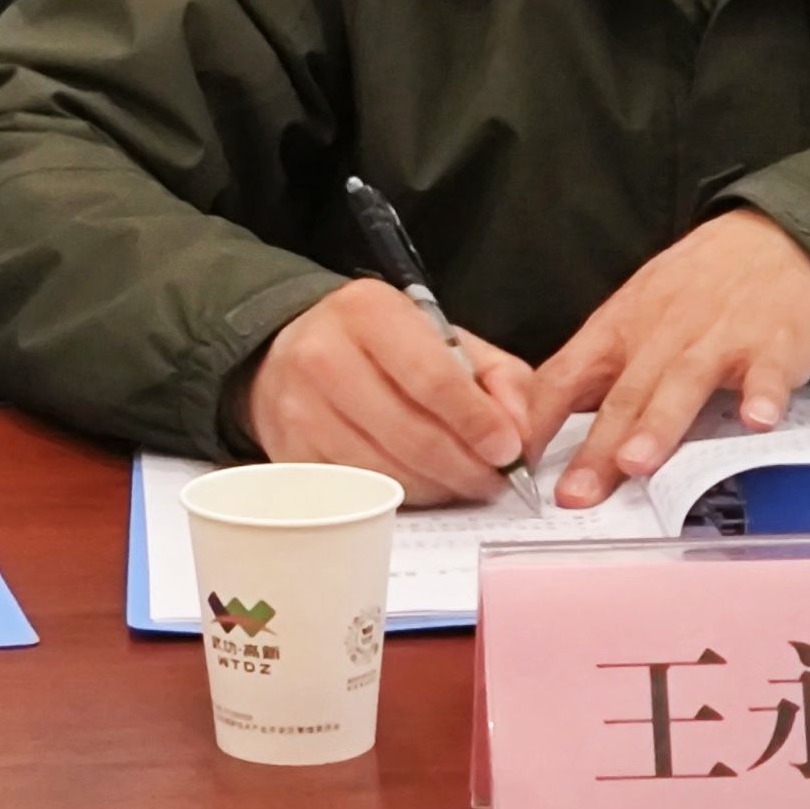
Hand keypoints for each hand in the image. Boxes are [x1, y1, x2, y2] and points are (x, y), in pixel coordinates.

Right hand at [241, 279, 538, 505]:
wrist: (291, 348)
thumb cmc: (377, 345)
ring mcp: (300, 408)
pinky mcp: (290, 451)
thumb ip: (498, 377)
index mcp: (368, 313)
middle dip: (466, 468)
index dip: (477, 422)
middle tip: (495, 480)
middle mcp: (324, 356)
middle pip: (411, 434)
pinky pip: (360, 492)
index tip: (508, 450)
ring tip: (462, 481)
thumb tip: (520, 434)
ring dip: (438, 487)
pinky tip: (421, 482)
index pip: (433, 378)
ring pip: (387, 471)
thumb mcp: (441, 336)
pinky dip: (401, 495)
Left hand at [527, 209, 809, 506]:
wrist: (769, 239)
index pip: (564, 378)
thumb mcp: (628, 316)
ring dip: (659, 425)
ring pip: (681, 385)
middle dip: (596, 448)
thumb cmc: (692, 288)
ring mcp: (716, 340)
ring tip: (637, 463)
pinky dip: (762, 396)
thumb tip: (543, 423)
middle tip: (575, 492)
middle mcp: (659, 336)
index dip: (538, 422)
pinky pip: (765, 374)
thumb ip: (594, 370)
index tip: (519, 465)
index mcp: (616, 331)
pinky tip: (756, 421)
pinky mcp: (771, 345)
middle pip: (622, 396)